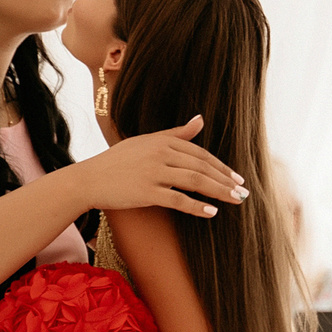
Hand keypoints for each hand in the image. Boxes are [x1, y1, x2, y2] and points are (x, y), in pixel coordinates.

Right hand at [79, 116, 246, 217]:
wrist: (88, 179)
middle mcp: (160, 154)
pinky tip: (211, 212)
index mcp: (162, 141)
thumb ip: (175, 133)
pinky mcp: (146, 192)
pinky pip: (178, 199)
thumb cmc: (117, 161)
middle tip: (243, 192)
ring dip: (219, 192)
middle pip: (202, 167)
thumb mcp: (146, 141)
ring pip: (195, 181)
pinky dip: (196, 206)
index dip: (221, 166)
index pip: (200, 154)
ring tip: (235, 201)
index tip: (237, 178)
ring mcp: (153, 173)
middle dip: (225, 180)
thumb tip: (200, 119)